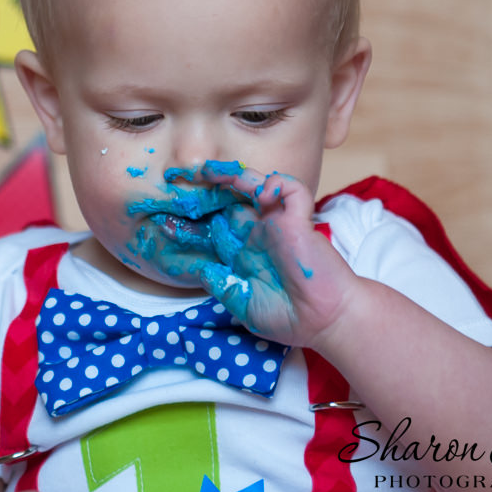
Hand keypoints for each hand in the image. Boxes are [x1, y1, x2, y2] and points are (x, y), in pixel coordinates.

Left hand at [191, 162, 357, 348]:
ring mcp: (278, 224)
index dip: (192, 223)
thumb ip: (222, 286)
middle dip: (206, 189)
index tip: (164, 221)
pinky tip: (263, 192)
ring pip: (256, 186)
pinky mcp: (299, 220)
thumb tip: (198, 269)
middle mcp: (258, 233)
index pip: (213, 229)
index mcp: (245, 253)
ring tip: (210, 170)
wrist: (327, 321)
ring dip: (234, 175)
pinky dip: (277, 183)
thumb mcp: (244, 305)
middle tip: (180, 177)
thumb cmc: (291, 319)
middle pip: (228, 202)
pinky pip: (291, 190)